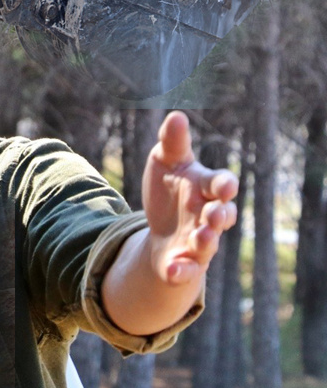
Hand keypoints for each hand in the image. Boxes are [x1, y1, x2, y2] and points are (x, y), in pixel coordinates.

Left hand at [142, 111, 238, 285]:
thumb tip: (176, 116)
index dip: (224, 185)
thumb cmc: (170, 190)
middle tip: (215, 212)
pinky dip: (182, 271)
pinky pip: (186, 271)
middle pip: (222, 216)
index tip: (224, 186)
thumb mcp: (166, 162)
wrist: (161, 230)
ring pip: (208, 243)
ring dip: (206, 240)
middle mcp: (208, 215)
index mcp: (206, 188)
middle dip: (220, 214)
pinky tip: (173, 270)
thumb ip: (173, 143)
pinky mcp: (184, 264)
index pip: (222, 184)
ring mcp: (199, 241)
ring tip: (201, 237)